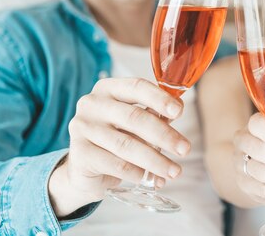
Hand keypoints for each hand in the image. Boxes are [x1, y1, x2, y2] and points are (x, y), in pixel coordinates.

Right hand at [49, 77, 189, 216]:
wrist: (84, 168)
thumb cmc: (116, 137)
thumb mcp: (135, 122)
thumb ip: (154, 112)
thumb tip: (179, 107)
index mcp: (108, 88)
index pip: (137, 87)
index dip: (160, 98)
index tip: (179, 111)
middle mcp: (92, 104)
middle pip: (135, 117)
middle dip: (164, 135)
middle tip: (185, 149)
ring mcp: (82, 128)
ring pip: (126, 145)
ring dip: (155, 160)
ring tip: (174, 171)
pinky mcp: (79, 153)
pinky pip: (115, 164)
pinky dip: (138, 173)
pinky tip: (151, 179)